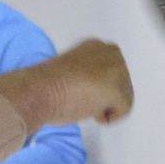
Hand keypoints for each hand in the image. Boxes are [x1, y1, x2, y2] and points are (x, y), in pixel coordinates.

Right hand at [0, 39, 133, 130]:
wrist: (39, 91)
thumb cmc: (46, 84)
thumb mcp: (71, 70)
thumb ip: (87, 74)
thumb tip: (95, 89)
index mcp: (96, 45)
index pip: (112, 69)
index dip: (101, 85)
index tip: (85, 92)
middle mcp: (111, 53)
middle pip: (122, 82)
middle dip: (107, 95)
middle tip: (85, 102)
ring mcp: (116, 71)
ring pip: (125, 96)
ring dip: (108, 106)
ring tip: (86, 107)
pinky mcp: (117, 91)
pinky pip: (123, 110)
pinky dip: (110, 117)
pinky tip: (92, 114)